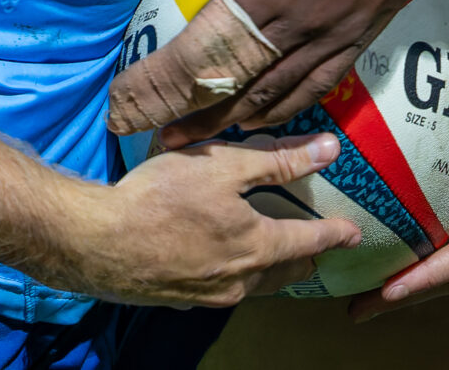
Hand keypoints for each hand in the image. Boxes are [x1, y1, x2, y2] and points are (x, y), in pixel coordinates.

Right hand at [42, 132, 362, 306]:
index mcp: (257, 247)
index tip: (354, 235)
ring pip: (254, 285)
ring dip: (271, 270)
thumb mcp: (225, 167)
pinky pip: (222, 288)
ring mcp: (207, 296)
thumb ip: (280, 161)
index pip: (310, 241)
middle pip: (284, 272)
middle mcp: (238, 281)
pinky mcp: (178, 298)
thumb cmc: (162, 197)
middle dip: (305, 259)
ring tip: (280, 258)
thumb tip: (331, 151)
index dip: (335, 235)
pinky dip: (236, 274)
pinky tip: (225, 262)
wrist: (94, 242)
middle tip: (319, 249)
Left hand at [108, 0, 448, 147]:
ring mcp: (334, 32)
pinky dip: (287, 110)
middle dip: (190, 119)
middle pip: (235, 87)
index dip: (161, 86)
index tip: (127, 106)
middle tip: (155, 138)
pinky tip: (267, 116)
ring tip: (200, 141)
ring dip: (234, 123)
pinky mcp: (362, 32)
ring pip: (277, 96)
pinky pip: (320, 86)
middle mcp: (297, 21)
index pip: (201, 53)